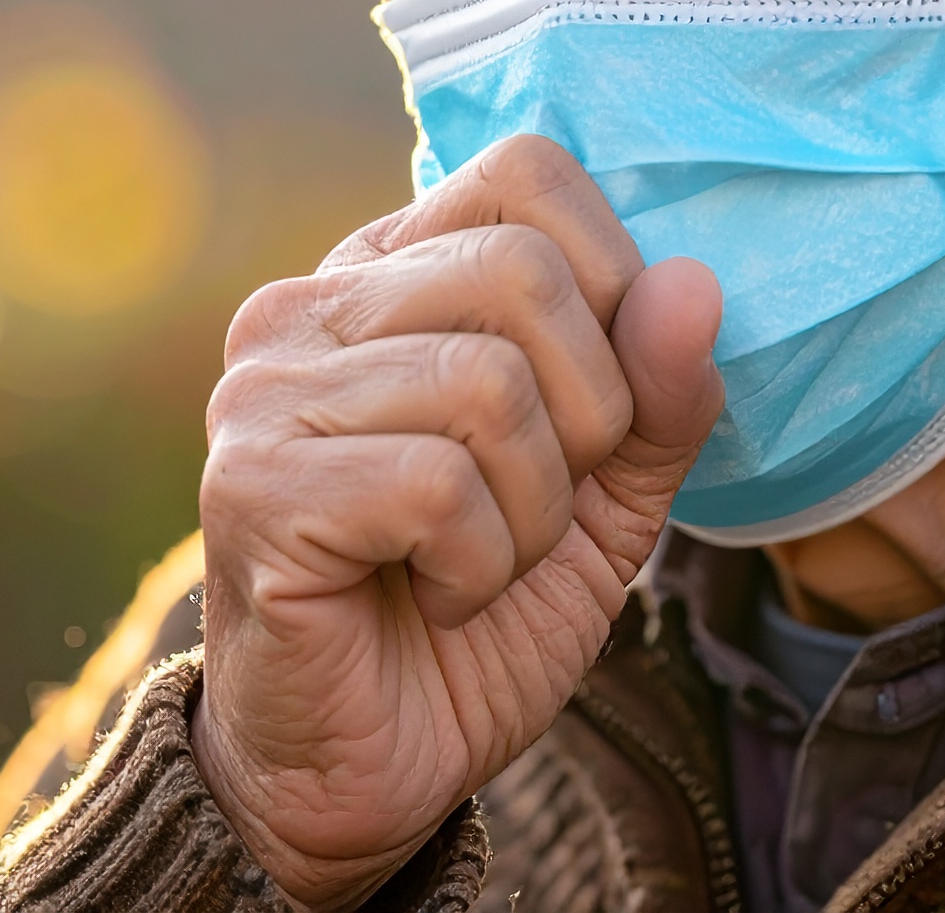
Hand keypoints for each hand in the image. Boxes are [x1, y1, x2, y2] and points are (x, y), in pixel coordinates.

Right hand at [190, 135, 724, 911]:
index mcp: (390, 273)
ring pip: (490, 384)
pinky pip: (438, 484)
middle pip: (524, 271)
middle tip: (539, 507)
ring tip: (482, 562)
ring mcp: (265, 390)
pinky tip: (439, 598)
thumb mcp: (608, 494)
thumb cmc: (479, 610)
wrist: (368, 771)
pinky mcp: (253, 485)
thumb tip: (691, 283)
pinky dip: (481, 565)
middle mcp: (309, 304)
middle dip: (588, 415)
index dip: (609, 279)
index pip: (525, 174)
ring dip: (534, 510)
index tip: (596, 405)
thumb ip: (658, 391)